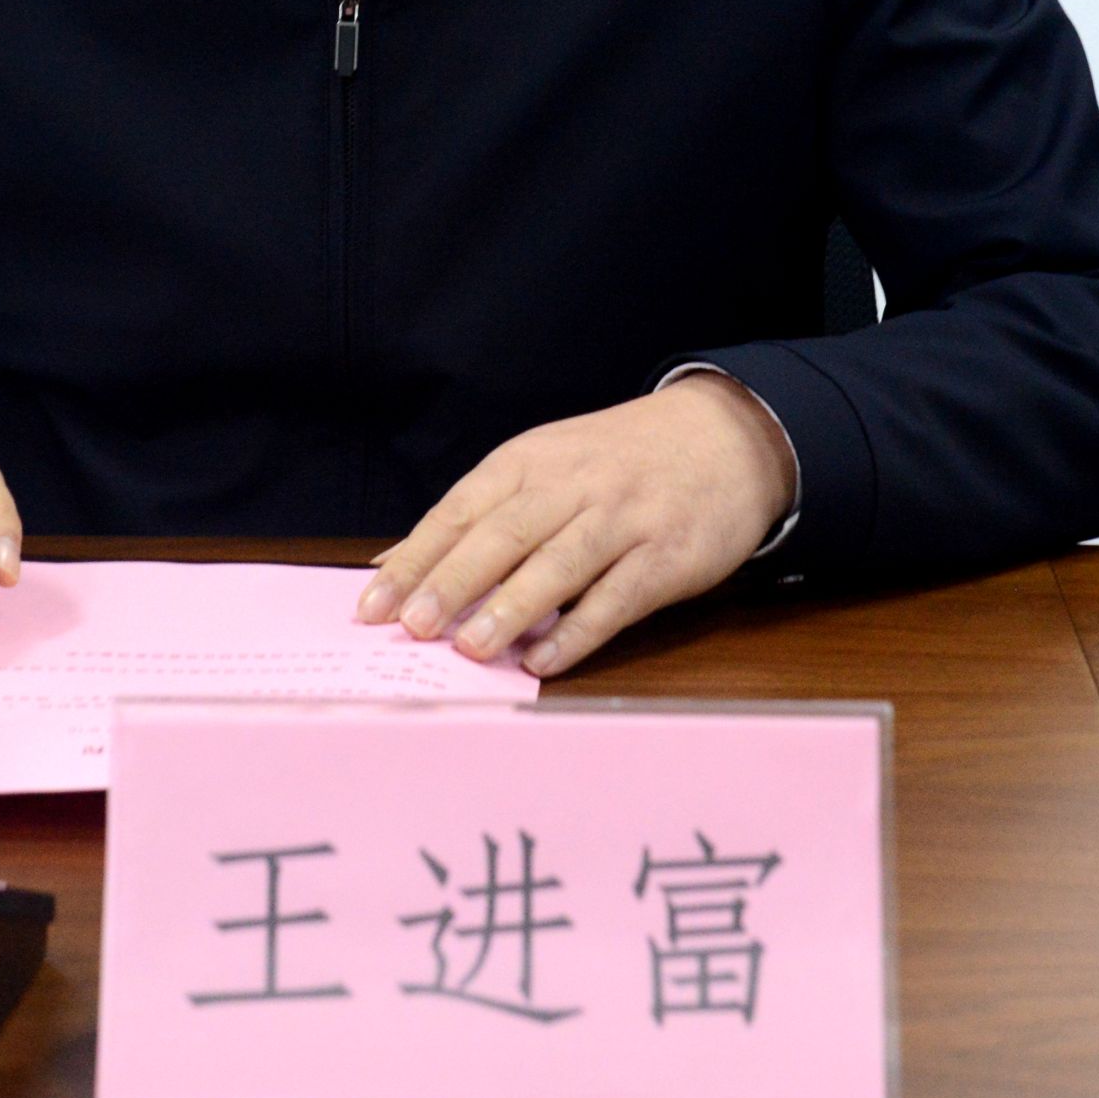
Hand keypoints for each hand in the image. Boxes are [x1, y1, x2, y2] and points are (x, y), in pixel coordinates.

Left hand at [354, 376, 797, 677]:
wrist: (724, 438)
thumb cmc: (617, 461)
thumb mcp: (546, 465)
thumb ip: (479, 515)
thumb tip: (395, 565)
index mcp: (530, 461)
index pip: (461, 510)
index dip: (416, 557)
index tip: (373, 603)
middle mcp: (573, 485)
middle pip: (504, 533)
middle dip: (454, 579)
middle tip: (413, 625)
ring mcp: (622, 519)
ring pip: (560, 563)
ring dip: (512, 607)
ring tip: (470, 648)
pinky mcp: (666, 556)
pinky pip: (618, 597)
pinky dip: (580, 629)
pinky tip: (546, 659)